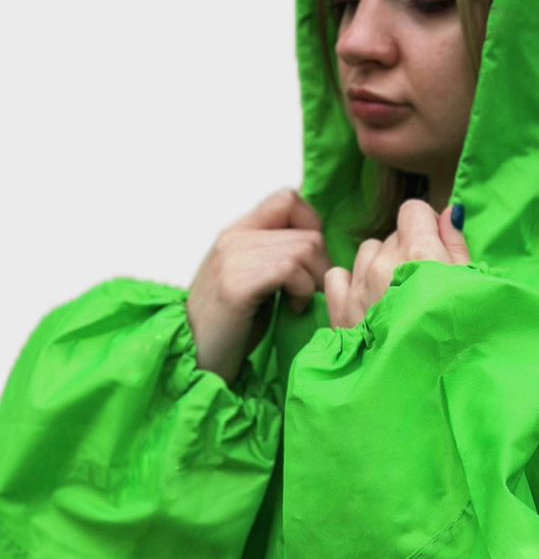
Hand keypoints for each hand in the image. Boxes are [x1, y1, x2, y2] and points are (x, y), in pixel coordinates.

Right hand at [187, 187, 333, 386]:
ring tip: (298, 301)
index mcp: (237, 232)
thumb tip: (318, 243)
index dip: (311, 225)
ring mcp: (233, 259)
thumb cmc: (232, 326)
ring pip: (305, 248)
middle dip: (321, 265)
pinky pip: (291, 270)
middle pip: (307, 231)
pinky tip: (293, 309)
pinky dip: (303, 291)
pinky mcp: (236, 284)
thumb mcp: (253, 278)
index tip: (310, 261)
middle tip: (309, 291)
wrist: (196, 360)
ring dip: (313, 280)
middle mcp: (233, 238)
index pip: (286, 199)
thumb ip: (275, 253)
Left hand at [324, 199, 469, 329]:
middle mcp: (384, 263)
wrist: (414, 390)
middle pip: (392, 235)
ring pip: (366, 253)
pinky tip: (366, 302)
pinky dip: (350, 284)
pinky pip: (339, 276)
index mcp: (419, 253)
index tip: (432, 247)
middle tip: (421, 283)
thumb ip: (456, 246)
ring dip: (378, 266)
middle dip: (406, 250)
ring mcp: (357, 285)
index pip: (413, 210)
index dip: (424, 226)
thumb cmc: (453, 341)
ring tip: (395, 296)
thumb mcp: (468, 291)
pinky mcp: (339, 309)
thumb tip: (448, 214)